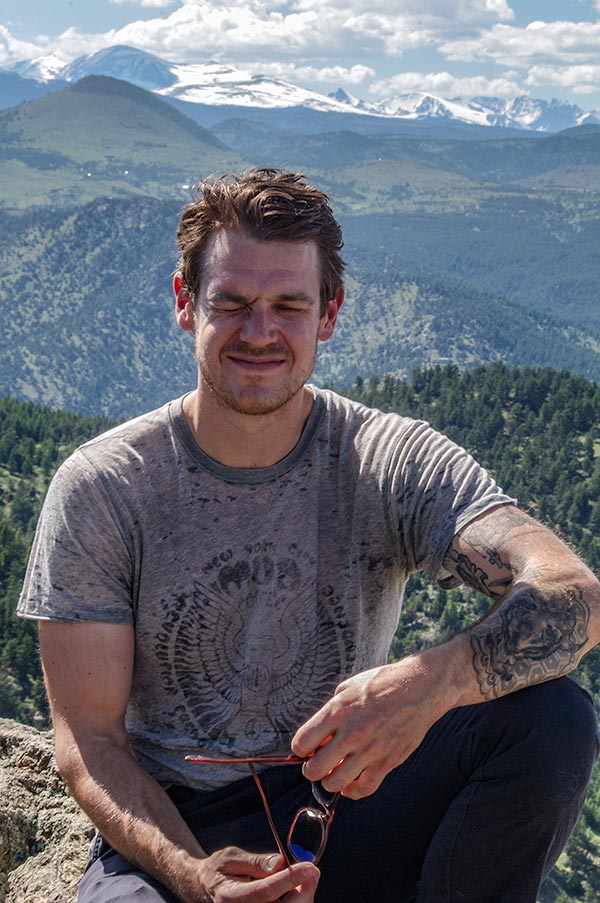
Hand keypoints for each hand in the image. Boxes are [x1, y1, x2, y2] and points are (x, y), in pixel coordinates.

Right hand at [191, 848, 319, 902]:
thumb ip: (254, 862)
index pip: (266, 891)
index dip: (290, 878)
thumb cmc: (218, 871)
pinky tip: (298, 889)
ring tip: (306, 878)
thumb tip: (279, 863)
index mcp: (230, 897)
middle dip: (304, 891)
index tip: (309, 866)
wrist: (205, 889)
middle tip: (313, 871)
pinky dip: (296, 902)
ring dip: (303, 898)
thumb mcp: (230, 858)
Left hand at [291, 650, 460, 799]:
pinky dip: (351, 790)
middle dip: (311, 768)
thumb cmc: (382, 684)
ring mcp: (371, 750)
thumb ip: (330, 712)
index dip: (299, 748)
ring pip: (335, 783)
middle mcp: (352, 732)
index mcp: (338, 710)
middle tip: (316, 762)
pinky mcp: (388, 762)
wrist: (419, 688)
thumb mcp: (348, 688)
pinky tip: (349, 783)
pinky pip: (363, 789)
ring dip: (329, 780)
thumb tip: (318, 736)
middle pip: (315, 769)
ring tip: (333, 771)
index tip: (305, 748)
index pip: (302, 742)